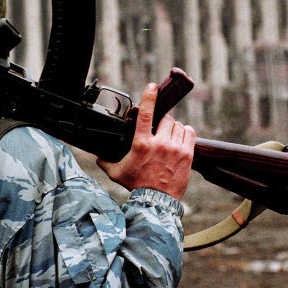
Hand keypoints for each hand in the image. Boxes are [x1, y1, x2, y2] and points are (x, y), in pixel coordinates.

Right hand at [97, 83, 195, 199]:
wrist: (156, 202)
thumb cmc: (136, 186)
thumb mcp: (116, 173)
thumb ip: (106, 162)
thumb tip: (98, 157)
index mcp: (141, 143)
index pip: (146, 114)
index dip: (149, 97)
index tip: (152, 86)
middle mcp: (159, 143)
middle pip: (166, 119)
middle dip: (162, 123)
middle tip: (159, 133)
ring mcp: (175, 148)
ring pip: (178, 125)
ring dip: (174, 129)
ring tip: (169, 139)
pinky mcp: (187, 154)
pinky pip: (190, 133)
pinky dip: (186, 133)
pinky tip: (180, 140)